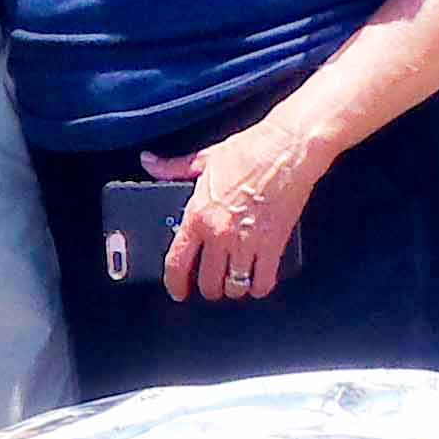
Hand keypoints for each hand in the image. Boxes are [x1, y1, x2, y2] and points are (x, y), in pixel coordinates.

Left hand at [142, 123, 327, 305]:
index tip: (178, 290)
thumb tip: (150, 163)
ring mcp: (247, 242)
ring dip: (233, 289)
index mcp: (199, 215)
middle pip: (208, 282)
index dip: (175, 284)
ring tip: (234, 281)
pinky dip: (258, 287)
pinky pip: (262, 282)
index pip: (177, 263)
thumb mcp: (205, 159)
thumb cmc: (250, 150)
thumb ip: (174, 168)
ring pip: (234, 287)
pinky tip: (257, 281)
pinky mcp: (274, 245)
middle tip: (211, 284)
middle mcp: (220, 234)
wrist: (288, 148)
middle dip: (208, 288)